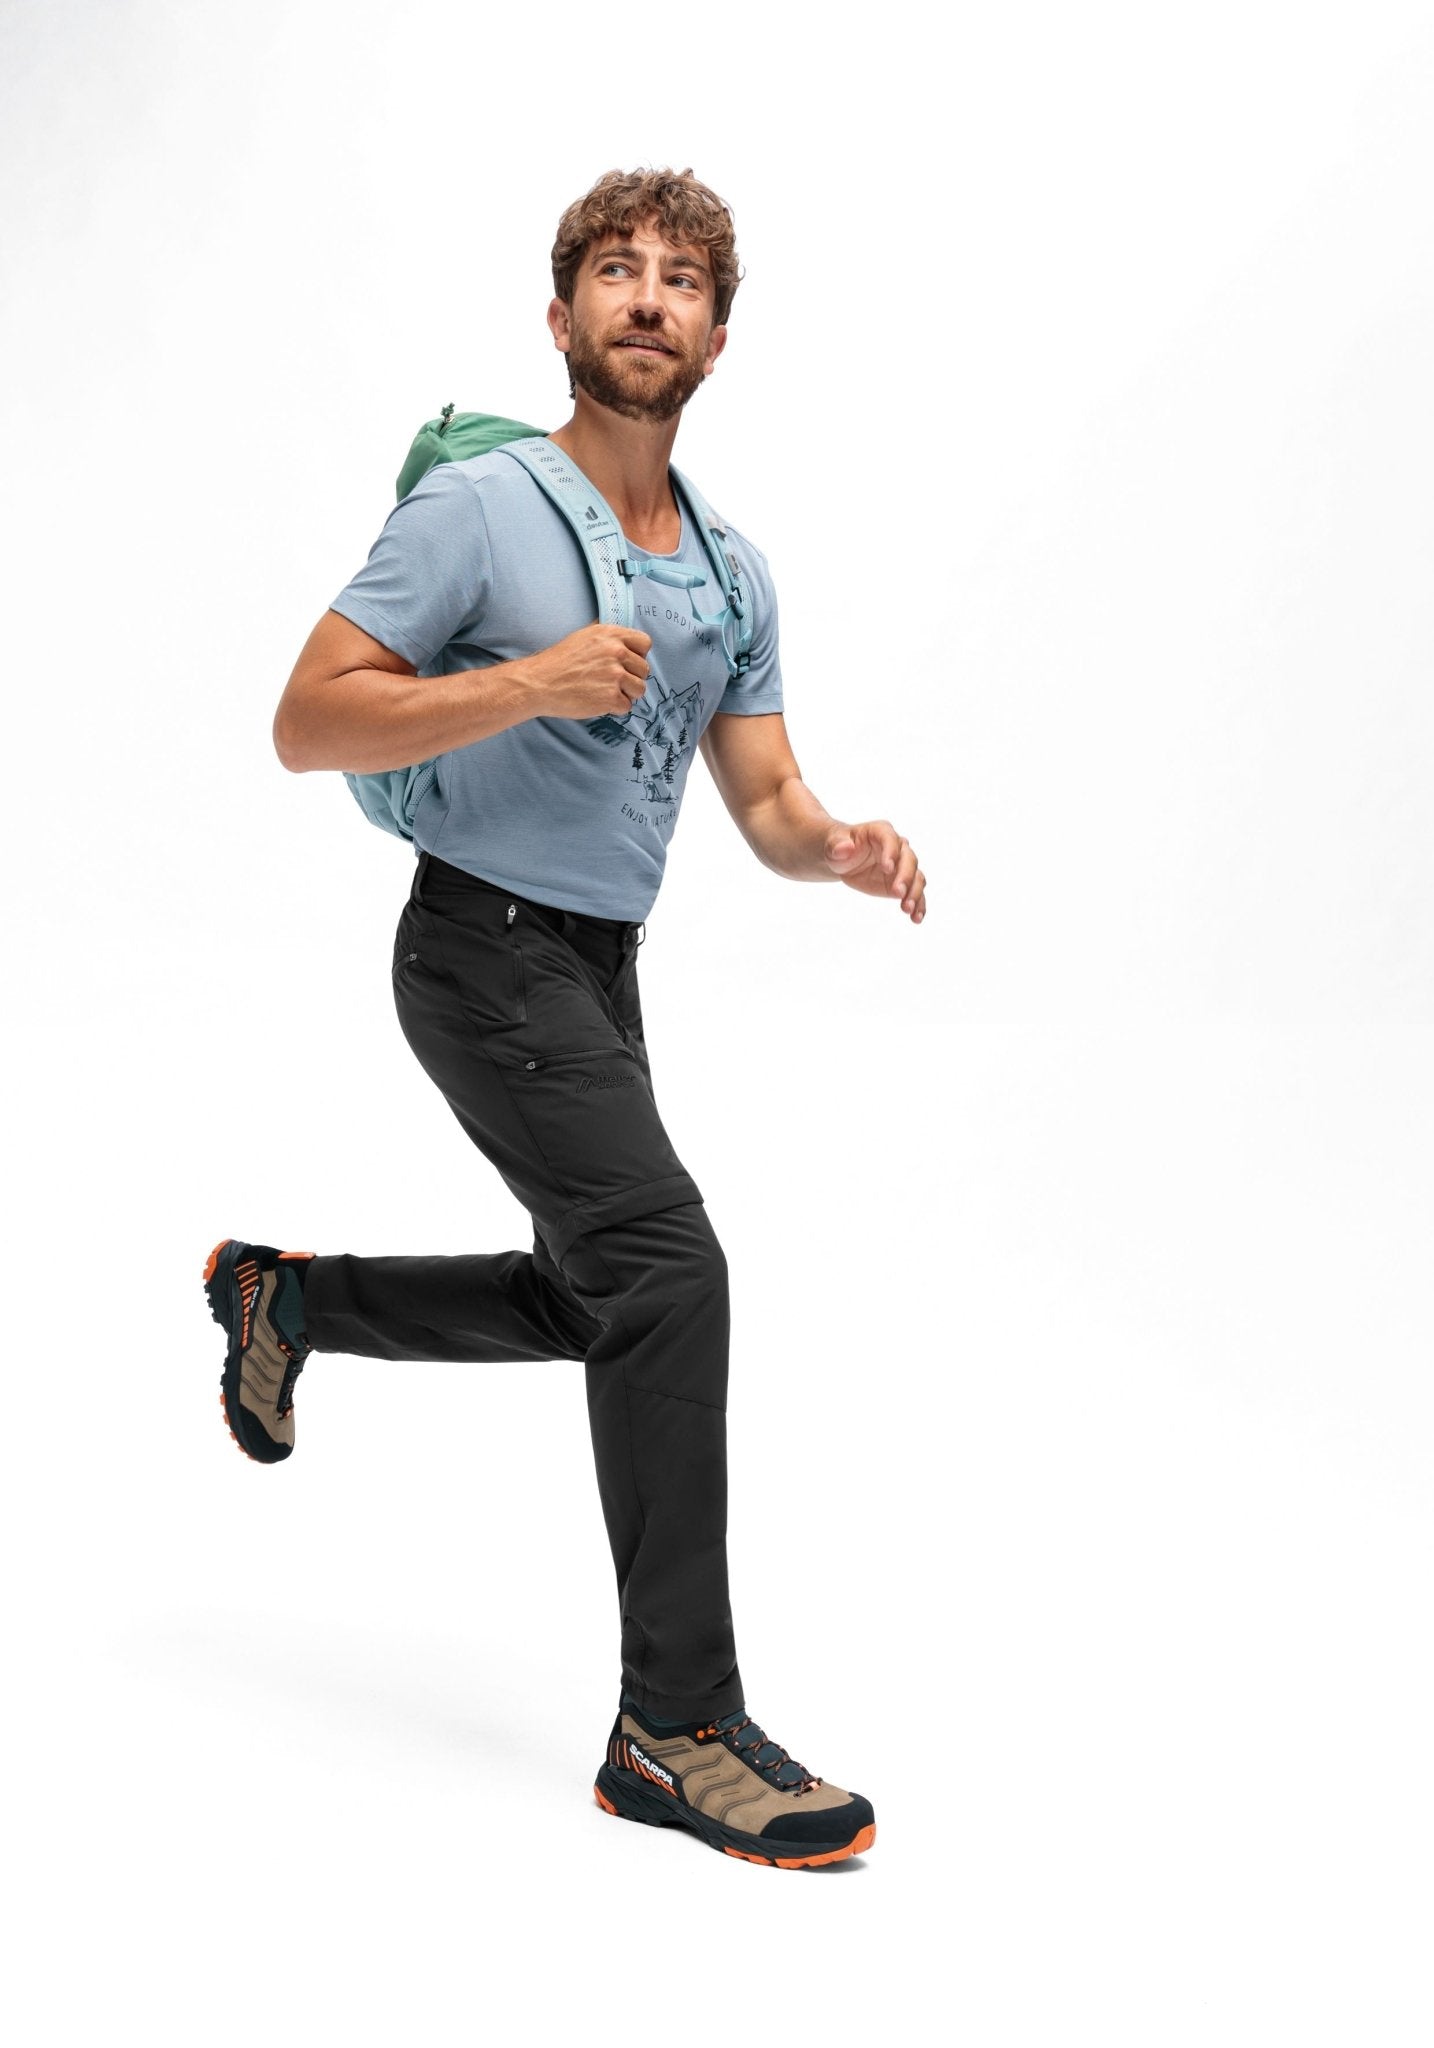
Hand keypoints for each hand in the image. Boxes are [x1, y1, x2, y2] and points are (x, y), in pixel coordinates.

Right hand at [516, 623, 652, 720]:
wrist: (540, 683)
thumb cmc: (559, 662)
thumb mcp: (584, 636)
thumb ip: (607, 637)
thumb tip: (622, 639)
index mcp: (611, 635)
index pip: (645, 643)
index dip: (638, 655)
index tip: (628, 663)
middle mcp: (616, 652)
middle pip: (644, 669)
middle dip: (631, 678)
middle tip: (612, 682)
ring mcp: (615, 675)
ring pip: (640, 689)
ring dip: (626, 694)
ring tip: (607, 692)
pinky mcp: (610, 697)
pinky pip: (627, 706)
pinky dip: (615, 708)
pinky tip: (599, 701)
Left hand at [824, 820, 926, 921]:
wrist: (845, 861)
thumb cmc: (839, 848)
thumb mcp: (832, 845)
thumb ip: (837, 845)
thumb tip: (845, 848)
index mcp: (881, 831)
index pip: (890, 839)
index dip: (891, 852)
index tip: (887, 868)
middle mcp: (898, 847)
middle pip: (909, 860)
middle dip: (905, 877)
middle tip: (898, 893)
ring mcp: (902, 866)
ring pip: (916, 877)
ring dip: (914, 893)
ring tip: (907, 909)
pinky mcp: (904, 883)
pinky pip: (915, 893)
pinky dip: (918, 905)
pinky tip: (916, 918)